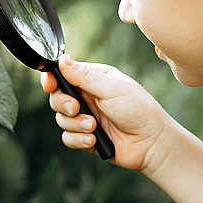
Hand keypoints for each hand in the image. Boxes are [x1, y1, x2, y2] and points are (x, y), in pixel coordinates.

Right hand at [41, 54, 175, 172]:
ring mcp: (86, 117)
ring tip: (94, 126)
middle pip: (57, 97)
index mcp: (94, 79)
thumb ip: (84, 76)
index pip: (64, 74)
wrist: (152, 143)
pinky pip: (68, 138)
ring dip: (75, 124)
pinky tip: (94, 140)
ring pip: (61, 119)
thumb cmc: (139, 110)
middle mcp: (88, 97)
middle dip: (63, 104)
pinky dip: (79, 140)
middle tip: (77, 108)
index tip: (50, 84)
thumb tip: (62, 59)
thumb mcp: (111, 88)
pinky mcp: (86, 137)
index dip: (53, 79)